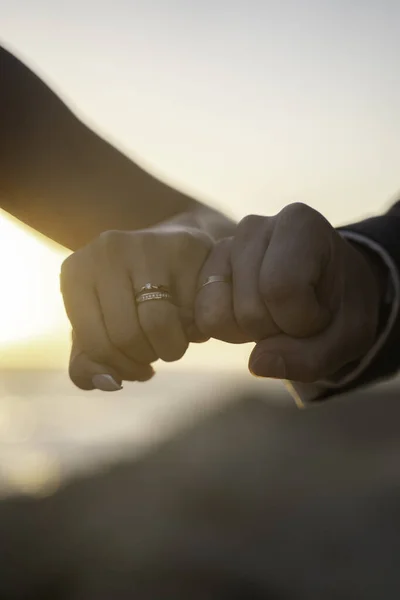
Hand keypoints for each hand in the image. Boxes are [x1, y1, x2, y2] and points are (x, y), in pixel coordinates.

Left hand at [60, 225, 212, 390]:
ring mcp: (144, 245)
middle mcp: (105, 252)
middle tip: (157, 352)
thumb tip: (106, 382)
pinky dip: (196, 326)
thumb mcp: (101, 328)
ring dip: (173, 347)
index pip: (96, 346)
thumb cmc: (132, 294)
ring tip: (175, 338)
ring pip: (159, 324)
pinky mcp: (184, 246)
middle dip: (147, 357)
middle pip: (127, 336)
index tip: (136, 366)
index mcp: (76, 273)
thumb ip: (90, 363)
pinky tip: (193, 317)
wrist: (174, 250)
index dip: (121, 367)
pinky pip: (191, 309)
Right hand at [195, 203, 382, 382]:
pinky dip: (227, 330)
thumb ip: (312, 357)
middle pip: (249, 308)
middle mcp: (254, 227)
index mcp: (299, 224)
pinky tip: (251, 317)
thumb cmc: (342, 307)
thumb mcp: (350, 337)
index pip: (282, 289)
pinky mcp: (205, 271)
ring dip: (248, 332)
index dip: (303, 321)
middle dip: (276, 330)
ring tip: (273, 315)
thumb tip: (257, 363)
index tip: (322, 313)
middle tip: (297, 316)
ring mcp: (223, 248)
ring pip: (217, 314)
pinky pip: (201, 316)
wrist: (330, 290)